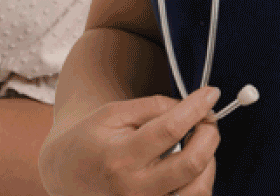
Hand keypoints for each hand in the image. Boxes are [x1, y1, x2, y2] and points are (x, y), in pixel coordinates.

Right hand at [39, 85, 220, 195]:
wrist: (68, 178)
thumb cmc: (92, 140)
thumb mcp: (114, 113)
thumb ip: (153, 107)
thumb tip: (191, 107)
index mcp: (120, 157)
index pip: (170, 129)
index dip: (196, 108)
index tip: (211, 93)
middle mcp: (134, 189)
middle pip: (192, 163)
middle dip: (210, 134)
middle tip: (208, 119)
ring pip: (199, 190)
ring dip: (210, 159)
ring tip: (199, 141)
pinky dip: (201, 179)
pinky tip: (191, 162)